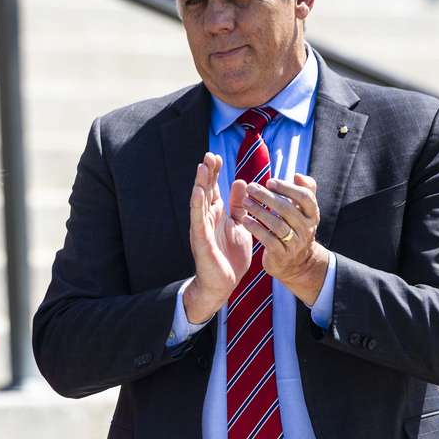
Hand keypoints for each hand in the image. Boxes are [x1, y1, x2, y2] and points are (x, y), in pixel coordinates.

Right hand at [184, 152, 252, 323]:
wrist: (223, 283)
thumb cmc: (230, 256)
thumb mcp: (239, 225)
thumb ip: (239, 205)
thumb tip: (241, 182)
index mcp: (216, 215)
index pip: (214, 189)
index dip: (214, 173)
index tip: (216, 157)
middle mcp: (206, 219)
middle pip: (205, 191)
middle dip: (207, 174)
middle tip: (208, 155)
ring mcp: (202, 228)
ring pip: (199, 202)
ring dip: (200, 184)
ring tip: (202, 168)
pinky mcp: (201, 240)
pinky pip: (199, 220)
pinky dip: (198, 205)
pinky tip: (199, 193)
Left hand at [236, 173, 329, 305]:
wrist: (297, 264)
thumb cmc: (295, 230)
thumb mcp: (303, 212)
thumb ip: (303, 191)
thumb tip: (298, 175)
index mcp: (312, 215)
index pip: (305, 197)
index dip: (287, 188)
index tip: (269, 182)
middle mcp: (307, 229)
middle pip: (288, 209)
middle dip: (267, 197)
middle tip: (251, 188)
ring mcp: (295, 243)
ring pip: (277, 224)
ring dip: (259, 211)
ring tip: (245, 201)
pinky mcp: (282, 255)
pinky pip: (268, 240)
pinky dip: (256, 229)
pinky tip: (245, 220)